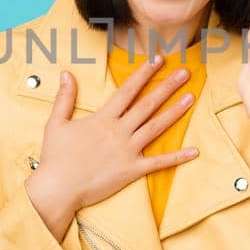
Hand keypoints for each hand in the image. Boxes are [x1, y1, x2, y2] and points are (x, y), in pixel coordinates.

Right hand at [25, 54, 199, 240]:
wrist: (58, 189)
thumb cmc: (55, 157)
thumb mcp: (56, 123)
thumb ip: (65, 97)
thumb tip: (67, 74)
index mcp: (102, 119)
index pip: (127, 90)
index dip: (144, 73)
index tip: (157, 60)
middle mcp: (119, 131)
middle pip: (147, 104)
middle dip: (167, 86)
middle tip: (185, 73)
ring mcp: (128, 151)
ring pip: (156, 127)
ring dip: (175, 112)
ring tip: (191, 97)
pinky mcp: (132, 170)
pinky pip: (158, 163)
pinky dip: (177, 157)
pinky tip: (194, 151)